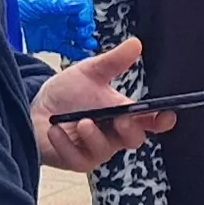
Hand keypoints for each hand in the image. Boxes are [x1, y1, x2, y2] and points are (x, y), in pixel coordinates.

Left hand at [31, 37, 176, 170]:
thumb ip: (113, 62)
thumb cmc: (68, 93)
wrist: (36, 108)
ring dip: (94, 136)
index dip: (161, 120)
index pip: (149, 120)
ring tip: (81, 121)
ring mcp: (96, 150)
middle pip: (134, 139)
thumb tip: (136, 43)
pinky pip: (77, 158)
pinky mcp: (76, 161)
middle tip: (121, 117)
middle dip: (129, 130)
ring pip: (105, 151)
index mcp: (123, 113)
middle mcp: (114, 135)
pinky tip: (55, 129)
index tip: (167, 115)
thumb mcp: (89, 72)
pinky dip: (66, 144)